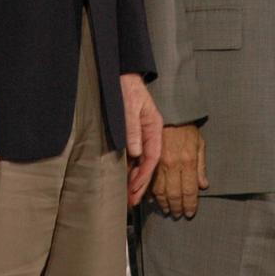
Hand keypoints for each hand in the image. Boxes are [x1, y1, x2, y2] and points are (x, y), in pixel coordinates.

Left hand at [120, 73, 162, 205]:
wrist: (121, 74)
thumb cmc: (126, 87)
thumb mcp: (129, 107)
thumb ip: (132, 129)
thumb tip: (135, 154)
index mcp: (154, 127)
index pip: (152, 157)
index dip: (144, 176)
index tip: (136, 190)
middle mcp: (150, 133)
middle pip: (149, 163)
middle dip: (141, 183)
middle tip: (131, 201)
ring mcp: (143, 134)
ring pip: (142, 162)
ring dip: (136, 179)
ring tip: (129, 196)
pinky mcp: (134, 133)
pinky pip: (136, 156)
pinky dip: (132, 169)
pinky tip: (127, 180)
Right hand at [151, 123, 207, 217]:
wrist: (169, 113)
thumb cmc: (186, 128)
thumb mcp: (200, 144)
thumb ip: (201, 166)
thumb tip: (203, 186)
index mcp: (188, 161)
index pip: (189, 191)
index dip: (190, 205)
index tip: (189, 213)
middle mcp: (173, 164)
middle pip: (174, 194)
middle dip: (177, 208)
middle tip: (178, 214)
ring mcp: (159, 162)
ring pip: (160, 191)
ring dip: (164, 203)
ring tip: (167, 210)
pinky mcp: (149, 159)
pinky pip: (148, 181)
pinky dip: (151, 193)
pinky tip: (154, 199)